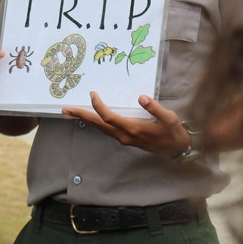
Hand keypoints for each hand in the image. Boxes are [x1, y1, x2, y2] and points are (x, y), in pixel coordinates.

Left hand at [61, 92, 190, 158]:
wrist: (177, 149)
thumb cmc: (173, 132)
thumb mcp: (168, 118)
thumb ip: (154, 108)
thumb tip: (141, 97)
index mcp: (132, 129)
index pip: (109, 117)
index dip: (98, 106)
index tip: (92, 93)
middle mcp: (124, 135)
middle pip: (98, 125)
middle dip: (81, 116)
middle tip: (65, 110)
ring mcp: (123, 138)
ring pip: (100, 129)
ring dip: (85, 120)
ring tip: (70, 114)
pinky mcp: (125, 138)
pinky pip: (105, 130)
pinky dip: (95, 123)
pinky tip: (89, 118)